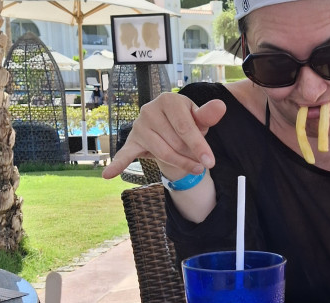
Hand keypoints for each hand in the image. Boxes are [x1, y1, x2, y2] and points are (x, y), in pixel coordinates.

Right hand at [102, 93, 226, 178]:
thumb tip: (221, 106)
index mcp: (168, 100)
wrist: (170, 126)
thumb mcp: (199, 118)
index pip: (184, 127)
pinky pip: (125, 154)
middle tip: (202, 163)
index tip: (210, 163)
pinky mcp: (132, 140)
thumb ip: (208, 114)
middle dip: (191, 155)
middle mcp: (149, 110)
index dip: (199, 146)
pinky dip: (118, 164)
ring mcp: (139, 126)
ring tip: (194, 168)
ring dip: (180, 164)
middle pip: (175, 143)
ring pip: (162, 153)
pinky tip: (108, 175)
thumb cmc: (188, 121)